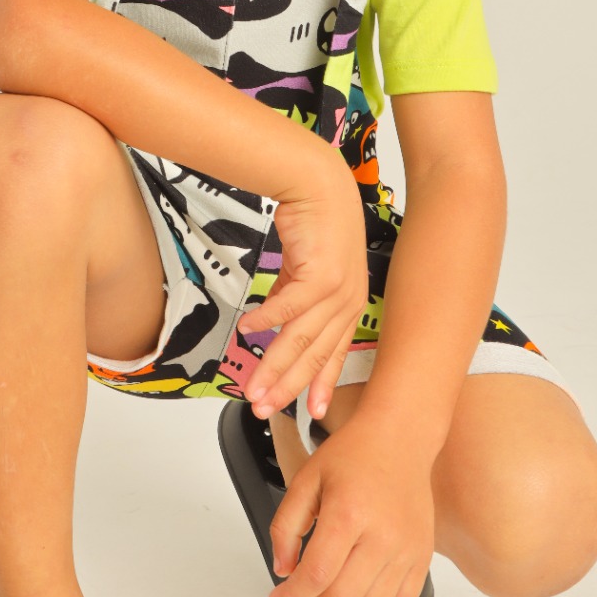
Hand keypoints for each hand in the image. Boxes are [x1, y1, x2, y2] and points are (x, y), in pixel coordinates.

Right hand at [237, 165, 368, 420]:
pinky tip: (247, 330)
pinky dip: (267, 320)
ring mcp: (338, 289)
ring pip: (301, 338)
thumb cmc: (315, 221)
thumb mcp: (306, 267)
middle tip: (263, 408)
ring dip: (274, 365)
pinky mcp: (321, 273)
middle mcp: (348, 301)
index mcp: (349, 304)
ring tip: (252, 387)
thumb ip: (293, 296)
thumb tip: (271, 321)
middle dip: (288, 386)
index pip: (335, 353)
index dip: (323, 384)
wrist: (319, 183)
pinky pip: (289, 305)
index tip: (314, 413)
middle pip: (315, 354)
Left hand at [267, 417, 434, 596]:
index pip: (317, 575)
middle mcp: (383, 535)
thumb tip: (283, 569)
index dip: (291, 595)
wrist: (399, 437)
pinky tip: (362, 582)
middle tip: (304, 586)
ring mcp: (407, 548)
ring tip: (332, 582)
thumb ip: (286, 526)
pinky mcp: (423, 555)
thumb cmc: (354, 454)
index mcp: (348, 513)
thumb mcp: (306, 479)